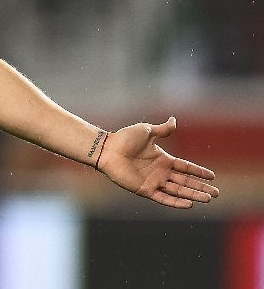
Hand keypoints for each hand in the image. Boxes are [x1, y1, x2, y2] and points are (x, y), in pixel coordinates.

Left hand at [98, 117, 219, 207]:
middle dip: (201, 187)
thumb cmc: (124, 138)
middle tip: (217, 193)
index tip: (213, 176)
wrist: (108, 149)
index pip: (185, 167)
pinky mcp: (144, 190)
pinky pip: (163, 198)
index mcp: (162, 159)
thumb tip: (174, 120)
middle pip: (185, 181)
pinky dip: (176, 202)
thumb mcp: (146, 131)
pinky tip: (189, 204)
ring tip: (208, 199)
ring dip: (193, 195)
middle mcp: (159, 172)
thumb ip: (162, 130)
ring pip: (178, 191)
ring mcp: (153, 181)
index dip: (198, 172)